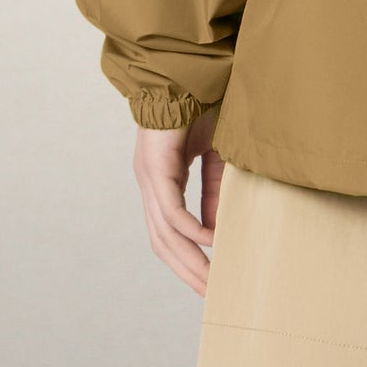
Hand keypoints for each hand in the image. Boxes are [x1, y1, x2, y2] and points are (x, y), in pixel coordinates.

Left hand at [133, 106, 221, 293]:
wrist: (189, 72)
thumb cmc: (202, 107)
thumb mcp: (215, 157)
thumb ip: (214, 193)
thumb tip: (216, 232)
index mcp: (162, 183)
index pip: (170, 234)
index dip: (188, 260)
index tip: (209, 282)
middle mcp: (150, 186)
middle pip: (164, 244)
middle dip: (188, 271)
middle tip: (210, 295)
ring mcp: (149, 178)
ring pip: (164, 234)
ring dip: (188, 260)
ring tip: (210, 280)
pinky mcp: (155, 167)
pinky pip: (172, 209)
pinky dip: (190, 229)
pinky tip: (210, 241)